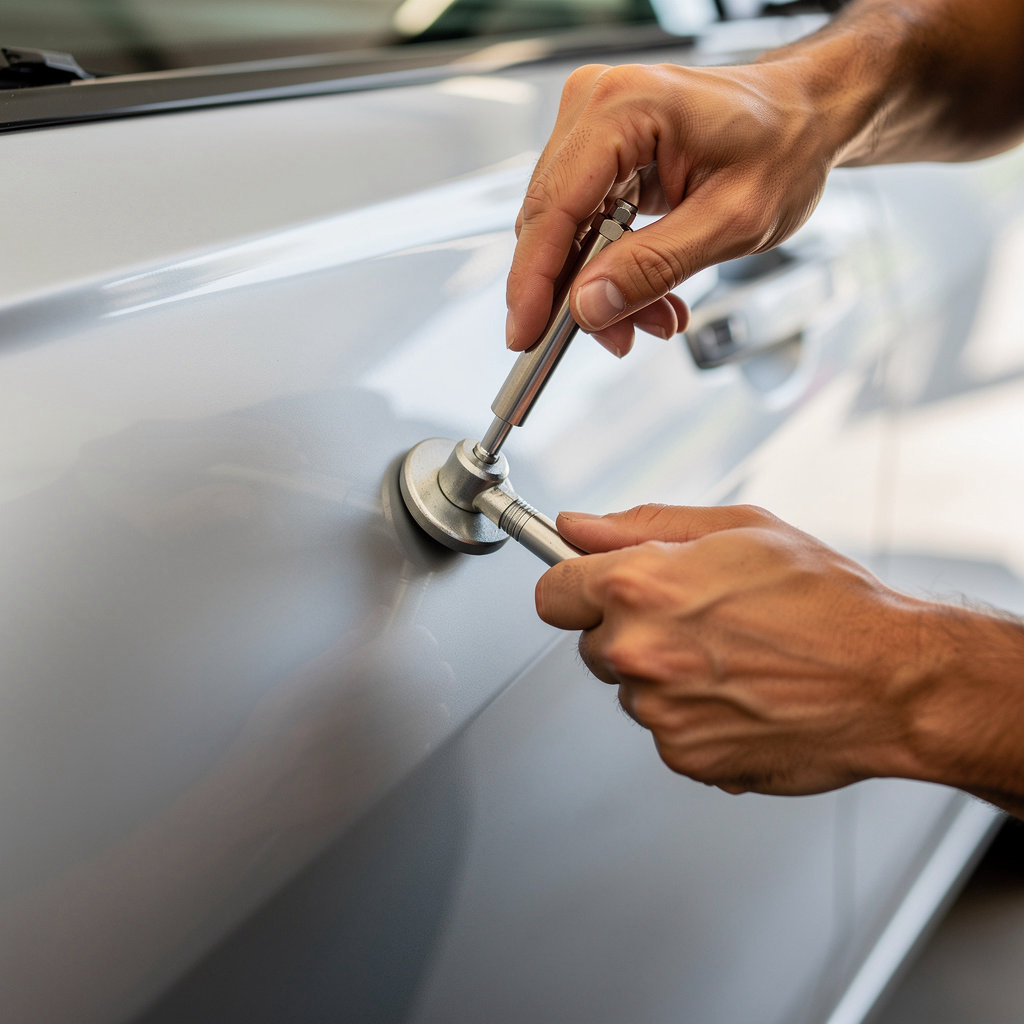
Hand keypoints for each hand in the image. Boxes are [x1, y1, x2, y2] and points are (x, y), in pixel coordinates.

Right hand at [506, 61, 835, 356]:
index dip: (532, 281)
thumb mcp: (731, 222)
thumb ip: (654, 266)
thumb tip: (588, 305)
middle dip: (581, 293)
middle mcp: (595, 106)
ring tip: (656, 316)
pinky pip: (585, 225)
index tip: (524, 336)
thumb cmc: (784, 146)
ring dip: (603, 286)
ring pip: (566, 233)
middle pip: (552, 224)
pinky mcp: (600, 152)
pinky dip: (613, 267)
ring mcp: (593, 127)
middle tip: (619, 337)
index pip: (554, 207)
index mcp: (624, 106)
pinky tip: (650, 290)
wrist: (805, 116)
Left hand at [535, 504, 928, 794]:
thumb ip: (640, 526)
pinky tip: (741, 694)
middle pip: (591, 642)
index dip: (574, 586)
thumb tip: (578, 526)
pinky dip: (692, 716)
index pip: (552, 592)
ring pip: (630, 688)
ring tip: (733, 658)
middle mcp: (637, 650)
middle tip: (697, 619)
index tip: (589, 589)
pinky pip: (664, 729)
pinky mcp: (683, 756)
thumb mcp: (737, 529)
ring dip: (663, 675)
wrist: (889, 681)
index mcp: (639, 586)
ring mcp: (658, 711)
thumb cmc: (827, 601)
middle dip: (628, 629)